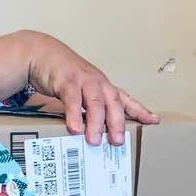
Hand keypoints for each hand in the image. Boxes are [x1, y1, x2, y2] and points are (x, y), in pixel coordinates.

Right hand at [22, 32, 158, 144]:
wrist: (43, 54)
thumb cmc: (65, 76)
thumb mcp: (83, 92)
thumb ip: (90, 111)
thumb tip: (95, 136)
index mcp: (104, 87)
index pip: (126, 100)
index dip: (140, 110)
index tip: (153, 121)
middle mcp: (98, 83)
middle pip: (113, 103)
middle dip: (117, 123)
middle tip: (117, 142)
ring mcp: (83, 81)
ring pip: (95, 102)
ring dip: (96, 122)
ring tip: (94, 140)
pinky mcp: (66, 81)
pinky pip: (72, 99)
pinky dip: (74, 115)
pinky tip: (75, 128)